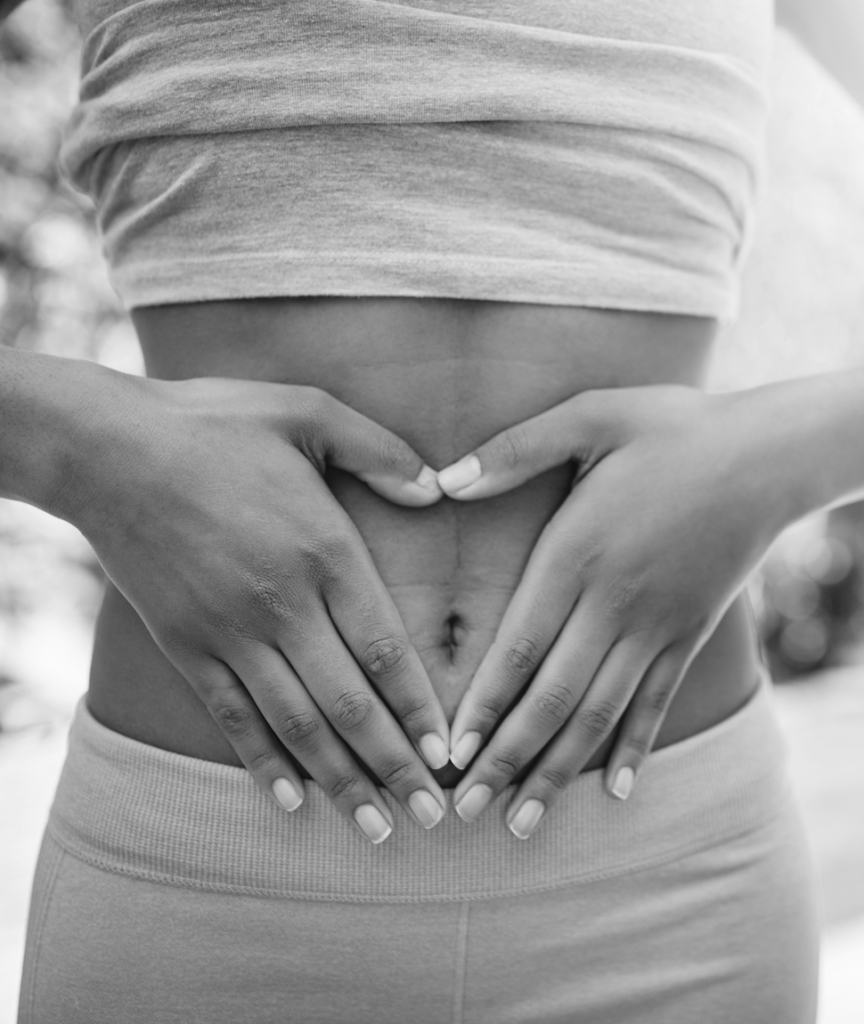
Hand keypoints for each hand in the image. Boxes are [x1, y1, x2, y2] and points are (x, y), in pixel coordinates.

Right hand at [70, 373, 450, 842]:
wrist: (109, 448)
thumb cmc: (215, 423)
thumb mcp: (307, 411)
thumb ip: (380, 451)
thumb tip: (438, 486)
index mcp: (323, 549)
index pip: (385, 648)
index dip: (419, 707)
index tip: (449, 753)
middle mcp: (282, 604)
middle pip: (350, 703)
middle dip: (395, 765)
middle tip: (432, 816)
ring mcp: (230, 632)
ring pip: (296, 724)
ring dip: (340, 781)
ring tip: (376, 828)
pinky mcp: (187, 646)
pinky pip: (232, 717)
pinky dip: (263, 762)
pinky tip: (292, 802)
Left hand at [437, 385, 789, 837]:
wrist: (769, 453)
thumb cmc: (673, 427)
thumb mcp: (590, 416)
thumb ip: (515, 450)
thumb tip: (445, 480)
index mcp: (577, 553)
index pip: (517, 647)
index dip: (481, 706)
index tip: (447, 754)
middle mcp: (613, 603)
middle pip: (551, 698)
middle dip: (503, 758)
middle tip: (463, 810)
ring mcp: (656, 626)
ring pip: (598, 715)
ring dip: (556, 771)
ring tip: (519, 822)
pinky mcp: (689, 634)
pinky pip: (657, 703)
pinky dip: (633, 748)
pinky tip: (614, 793)